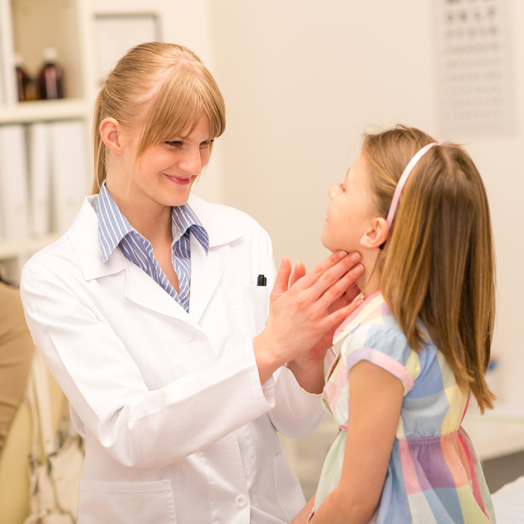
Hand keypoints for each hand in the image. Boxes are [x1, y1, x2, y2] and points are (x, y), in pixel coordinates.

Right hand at [253, 250, 363, 382]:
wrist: (274, 345)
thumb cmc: (276, 321)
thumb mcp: (276, 295)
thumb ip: (284, 275)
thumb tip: (288, 258)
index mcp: (296, 290)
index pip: (317, 270)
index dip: (331, 260)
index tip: (342, 252)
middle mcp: (306, 299)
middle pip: (329, 277)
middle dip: (345, 264)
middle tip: (357, 255)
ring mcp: (314, 313)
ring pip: (336, 292)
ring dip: (350, 279)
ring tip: (360, 269)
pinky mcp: (320, 327)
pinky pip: (339, 315)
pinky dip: (351, 307)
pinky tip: (361, 299)